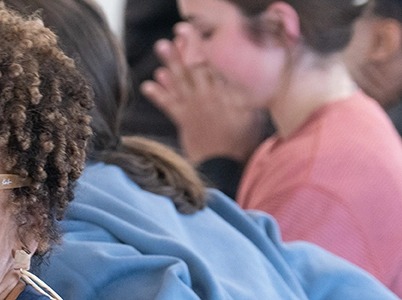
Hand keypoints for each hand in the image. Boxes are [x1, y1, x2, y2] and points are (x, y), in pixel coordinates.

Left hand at [140, 25, 267, 163]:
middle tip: (178, 33)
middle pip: (197, 67)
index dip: (205, 47)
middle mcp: (210, 96)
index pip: (215, 64)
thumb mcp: (253, 111)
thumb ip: (246, 91)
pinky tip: (148, 84)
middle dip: (187, 48)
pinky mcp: (184, 120)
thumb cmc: (245, 138)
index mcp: (228, 92)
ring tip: (161, 46)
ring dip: (170, 63)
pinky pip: (169, 104)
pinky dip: (158, 94)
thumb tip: (251, 72)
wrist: (228, 164)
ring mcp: (195, 107)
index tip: (197, 33)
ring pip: (181, 81)